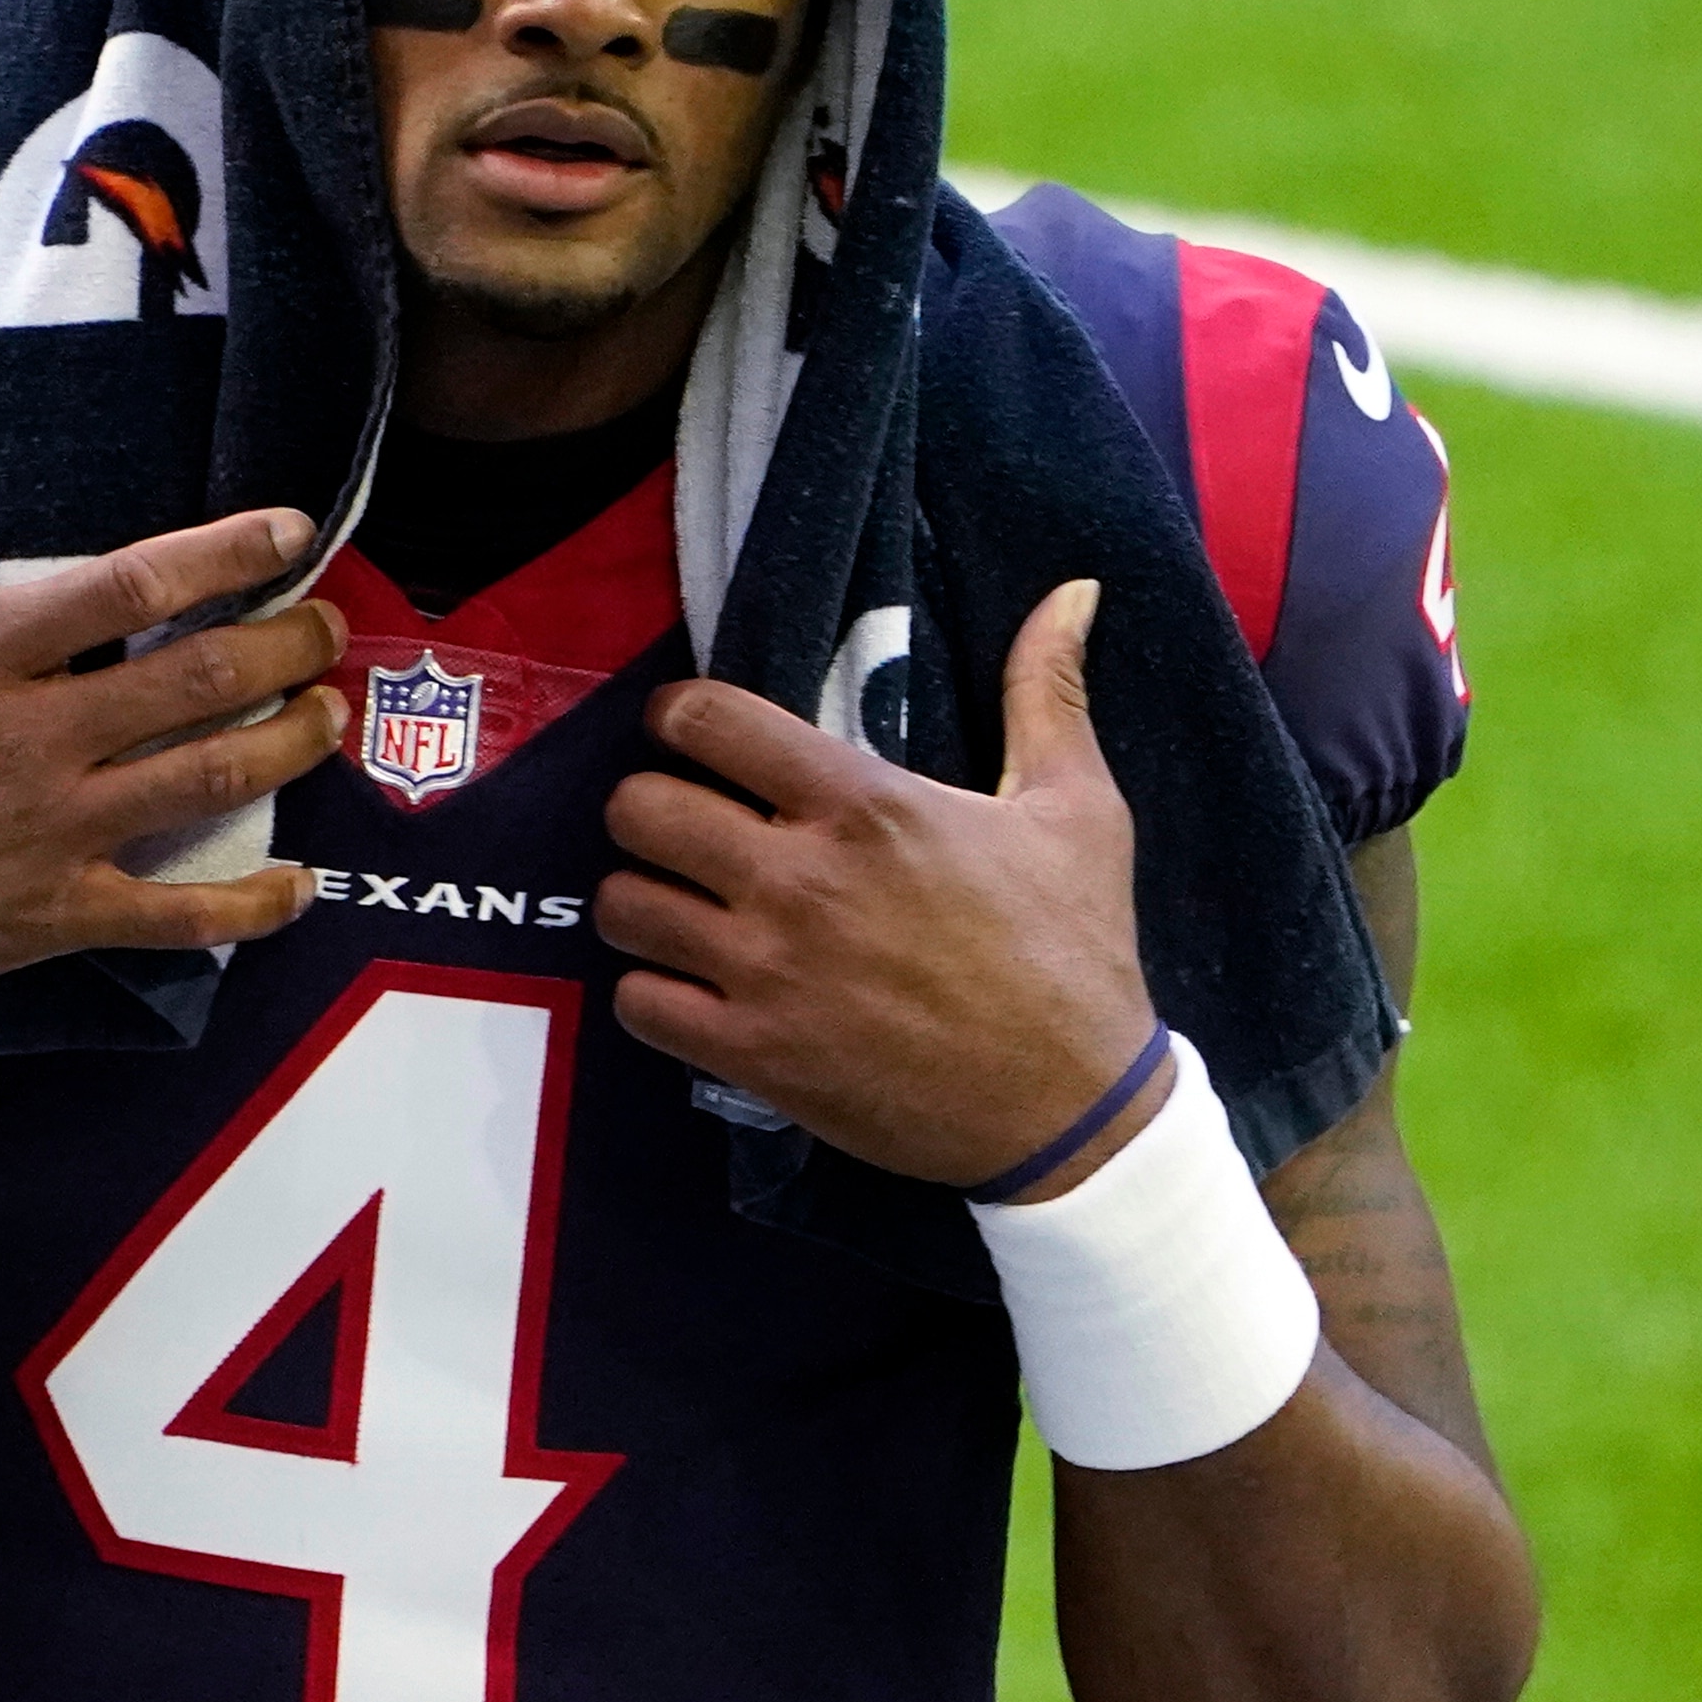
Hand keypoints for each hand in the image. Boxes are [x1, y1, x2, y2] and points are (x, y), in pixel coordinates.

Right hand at [0, 421, 351, 1017]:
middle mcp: (26, 737)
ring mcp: (48, 832)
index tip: (290, 532)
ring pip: (210, 780)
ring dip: (290, 744)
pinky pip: (179, 917)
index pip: (128, 586)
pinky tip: (299, 887)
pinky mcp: (51, 916)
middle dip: (288, 646)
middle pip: (200, 679)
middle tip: (324, 628)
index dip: (226, 554)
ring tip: (326, 717)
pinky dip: (253, 904)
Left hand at [595, 579, 1166, 1195]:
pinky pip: (638, 1003)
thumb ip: (1047, 692)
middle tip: (684, 827)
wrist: (1074, 1109)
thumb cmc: (1075, 950)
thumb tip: (1073, 592)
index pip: (708, 720)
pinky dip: (652, 992)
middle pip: (639, 808)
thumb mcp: (1078, 810)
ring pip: (624, 905)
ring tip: (680, 906)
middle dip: (649, 806)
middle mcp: (799, 879)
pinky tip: (692, 987)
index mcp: (864, 804)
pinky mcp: (753, 1055)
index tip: (693, 736)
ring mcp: (768, 972)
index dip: (679, 718)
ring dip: (642, 899)